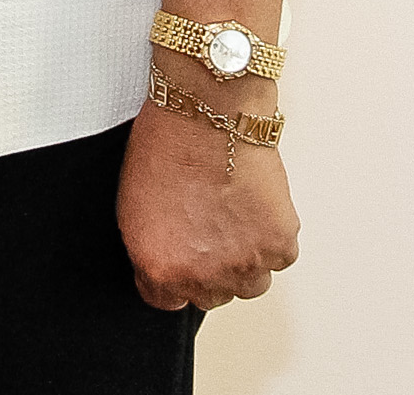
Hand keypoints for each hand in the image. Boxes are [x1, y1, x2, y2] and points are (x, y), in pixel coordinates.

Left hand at [117, 80, 300, 309]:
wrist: (209, 111)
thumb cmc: (168, 145)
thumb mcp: (133, 206)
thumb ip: (151, 250)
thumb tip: (167, 261)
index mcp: (160, 269)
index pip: (167, 300)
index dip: (175, 273)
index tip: (182, 254)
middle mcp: (202, 276)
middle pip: (211, 295)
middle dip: (210, 267)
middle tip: (210, 227)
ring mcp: (243, 265)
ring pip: (250, 284)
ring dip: (245, 258)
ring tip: (235, 217)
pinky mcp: (278, 245)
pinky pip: (280, 258)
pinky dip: (272, 237)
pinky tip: (256, 206)